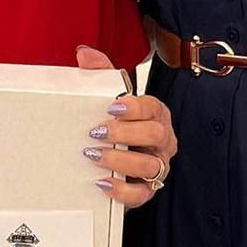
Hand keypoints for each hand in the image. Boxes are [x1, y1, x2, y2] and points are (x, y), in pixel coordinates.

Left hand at [76, 45, 177, 207]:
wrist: (113, 157)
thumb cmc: (116, 123)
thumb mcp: (109, 95)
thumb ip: (100, 73)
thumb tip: (84, 53)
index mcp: (155, 114)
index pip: (153, 107)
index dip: (134, 107)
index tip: (112, 107)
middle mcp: (162, 140)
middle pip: (155, 134)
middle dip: (125, 133)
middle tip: (97, 131)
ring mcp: (158, 165)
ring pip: (151, 165)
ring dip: (121, 160)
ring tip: (94, 155)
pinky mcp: (147, 189)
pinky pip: (142, 194)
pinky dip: (122, 190)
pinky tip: (102, 182)